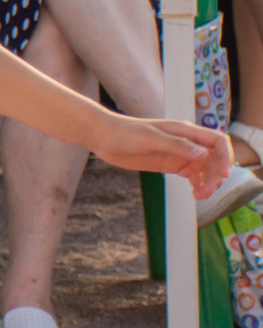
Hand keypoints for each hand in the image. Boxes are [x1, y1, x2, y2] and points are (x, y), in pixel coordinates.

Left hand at [93, 115, 232, 196]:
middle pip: (214, 158)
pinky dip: (198, 185)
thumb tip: (202, 153)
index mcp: (185, 131)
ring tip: (201, 196)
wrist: (104, 137)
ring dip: (208, 182)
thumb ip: (176, 145)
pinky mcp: (170, 164)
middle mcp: (186, 142)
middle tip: (208, 191)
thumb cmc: (125, 133)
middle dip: (217, 174)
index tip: (224, 174)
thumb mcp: (151, 138)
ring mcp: (179, 153)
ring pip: (205, 169)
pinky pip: (192, 175)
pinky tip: (197, 195)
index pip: (217, 141)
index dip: (225, 156)